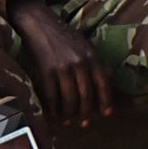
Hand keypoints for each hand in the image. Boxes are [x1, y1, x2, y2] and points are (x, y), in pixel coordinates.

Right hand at [10, 0, 111, 126]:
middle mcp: (79, 63)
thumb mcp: (85, 45)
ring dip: (69, 113)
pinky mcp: (45, 71)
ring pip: (69, 98)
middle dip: (86, 112)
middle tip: (84, 123)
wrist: (39, 24)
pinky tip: (53, 114)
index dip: (106, 100)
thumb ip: (96, 61)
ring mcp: (62, 67)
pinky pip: (51, 95)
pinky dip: (52, 107)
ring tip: (67, 121)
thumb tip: (107, 77)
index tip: (106, 114)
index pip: (103, 83)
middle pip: (86, 94)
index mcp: (92, 56)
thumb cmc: (63, 36)